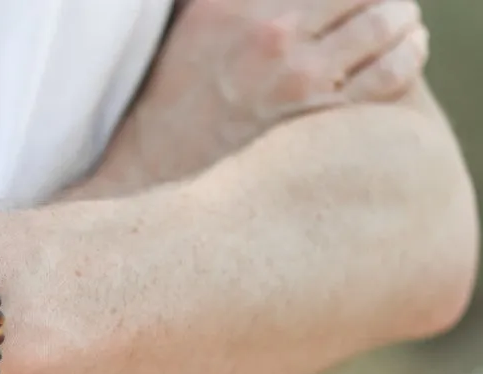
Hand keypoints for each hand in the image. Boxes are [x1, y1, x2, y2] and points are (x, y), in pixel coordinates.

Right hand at [93, 0, 428, 187]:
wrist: (156, 169)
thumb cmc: (171, 98)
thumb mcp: (193, 24)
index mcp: (239, 4)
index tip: (348, 0)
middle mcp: (271, 34)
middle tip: (387, 5)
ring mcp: (299, 77)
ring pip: (384, 26)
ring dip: (401, 21)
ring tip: (403, 26)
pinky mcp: (319, 119)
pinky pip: (389, 76)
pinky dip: (406, 57)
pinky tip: (406, 54)